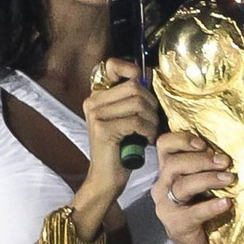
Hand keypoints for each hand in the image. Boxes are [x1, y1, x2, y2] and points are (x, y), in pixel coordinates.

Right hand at [75, 58, 158, 224]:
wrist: (106, 178)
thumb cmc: (121, 147)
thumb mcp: (127, 117)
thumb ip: (133, 96)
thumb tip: (148, 71)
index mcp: (96, 96)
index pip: (112, 65)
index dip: (132, 70)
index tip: (142, 84)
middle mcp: (92, 102)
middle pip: (135, 87)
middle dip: (151, 104)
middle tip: (151, 122)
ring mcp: (96, 115)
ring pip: (138, 103)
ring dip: (151, 120)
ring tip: (148, 132)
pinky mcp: (103, 129)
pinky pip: (137, 121)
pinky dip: (148, 131)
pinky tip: (145, 141)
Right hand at [151, 132, 233, 243]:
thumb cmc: (207, 212)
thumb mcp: (205, 185)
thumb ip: (208, 166)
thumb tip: (233, 146)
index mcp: (168, 171)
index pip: (164, 145)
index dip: (181, 139)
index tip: (203, 143)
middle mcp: (162, 187)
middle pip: (173, 164)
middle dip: (201, 160)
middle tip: (225, 162)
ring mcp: (166, 207)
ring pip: (181, 186)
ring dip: (207, 179)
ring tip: (229, 180)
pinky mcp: (175, 226)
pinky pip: (193, 213)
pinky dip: (211, 206)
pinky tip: (226, 203)